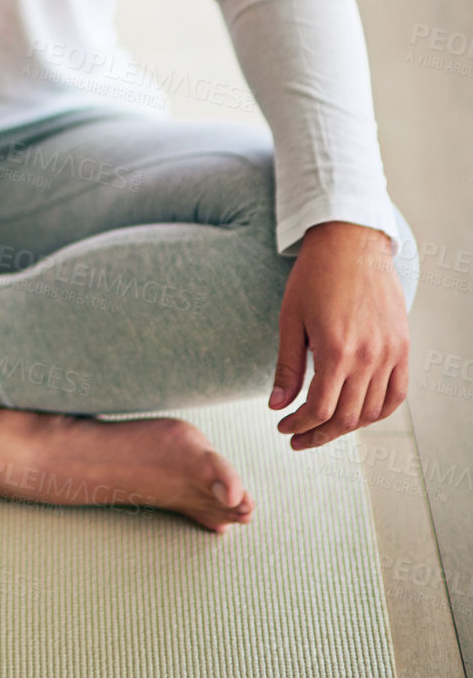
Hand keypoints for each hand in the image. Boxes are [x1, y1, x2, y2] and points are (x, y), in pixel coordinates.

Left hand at [269, 220, 409, 449]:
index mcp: (336, 350)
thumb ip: (287, 366)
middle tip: (297, 436)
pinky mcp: (402, 346)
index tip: (282, 426)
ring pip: (372, 411)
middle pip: (346, 417)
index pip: (319, 409)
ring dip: (347, 426)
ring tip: (324, 425)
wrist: (351, 242)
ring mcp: (390, 353)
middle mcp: (368, 356)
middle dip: (318, 433)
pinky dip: (378, 411)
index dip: (299, 425)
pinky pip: (396, 394)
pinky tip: (358, 413)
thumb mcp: (290, 318)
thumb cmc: (315, 275)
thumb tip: (276, 405)